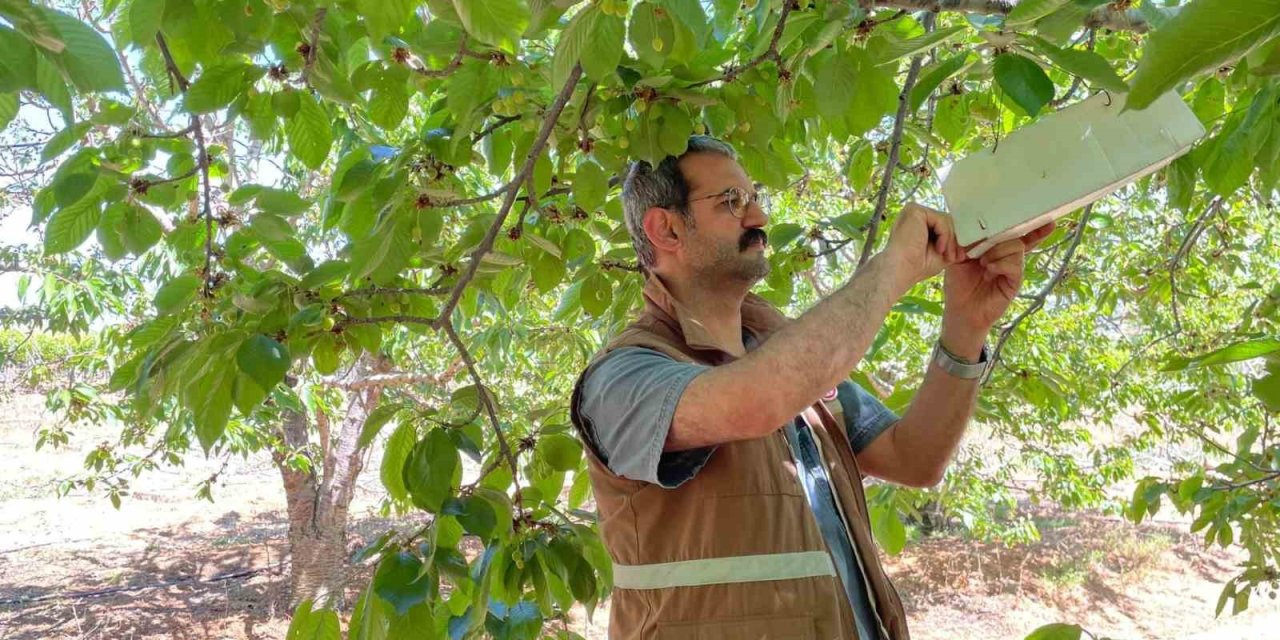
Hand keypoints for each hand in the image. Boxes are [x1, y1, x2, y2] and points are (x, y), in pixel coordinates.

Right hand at [881, 203, 964, 293]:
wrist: (901, 269)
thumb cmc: (917, 265)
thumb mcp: (942, 251)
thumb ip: (953, 241)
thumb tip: (972, 237)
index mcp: (920, 224)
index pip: (945, 225)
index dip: (954, 239)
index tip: (958, 256)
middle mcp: (916, 215)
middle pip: (947, 221)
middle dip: (954, 240)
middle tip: (954, 257)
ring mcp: (914, 211)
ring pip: (946, 220)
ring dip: (950, 240)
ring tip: (945, 255)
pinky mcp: (915, 210)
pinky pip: (941, 219)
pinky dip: (944, 235)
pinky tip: (938, 248)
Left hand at [942, 222, 1056, 334]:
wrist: (959, 310)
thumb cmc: (959, 284)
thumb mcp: (959, 257)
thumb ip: (968, 241)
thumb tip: (976, 226)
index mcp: (996, 248)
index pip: (1015, 233)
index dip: (1030, 224)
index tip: (1044, 215)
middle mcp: (1008, 257)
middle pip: (1017, 235)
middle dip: (1008, 232)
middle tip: (989, 240)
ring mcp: (1013, 269)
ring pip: (1016, 247)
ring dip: (997, 251)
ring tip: (983, 262)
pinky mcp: (1015, 282)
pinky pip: (1015, 265)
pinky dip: (1001, 263)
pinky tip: (989, 269)